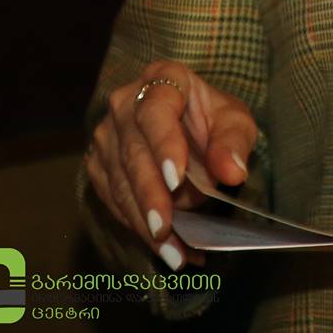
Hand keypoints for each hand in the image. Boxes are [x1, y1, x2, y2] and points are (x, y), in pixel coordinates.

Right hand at [84, 60, 257, 269]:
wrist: (185, 122)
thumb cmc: (211, 118)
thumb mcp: (234, 120)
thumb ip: (233, 142)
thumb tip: (232, 173)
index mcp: (162, 80)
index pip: (157, 111)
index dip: (165, 145)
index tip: (177, 179)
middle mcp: (124, 105)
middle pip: (133, 155)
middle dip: (151, 198)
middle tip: (167, 230)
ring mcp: (106, 137)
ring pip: (121, 184)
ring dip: (145, 222)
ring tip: (173, 252)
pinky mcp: (98, 166)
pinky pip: (114, 201)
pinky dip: (139, 227)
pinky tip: (165, 249)